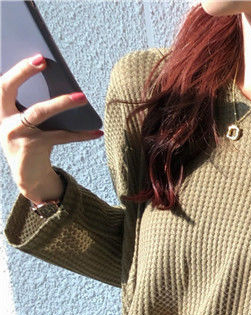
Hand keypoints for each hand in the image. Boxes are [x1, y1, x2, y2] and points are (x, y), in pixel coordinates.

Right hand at [0, 53, 103, 202]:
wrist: (28, 177)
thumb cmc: (30, 142)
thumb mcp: (26, 123)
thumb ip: (32, 106)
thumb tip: (57, 82)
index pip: (2, 83)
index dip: (18, 69)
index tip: (37, 56)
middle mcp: (3, 119)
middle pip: (9, 89)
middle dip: (24, 72)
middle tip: (44, 61)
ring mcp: (16, 133)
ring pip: (39, 112)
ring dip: (61, 102)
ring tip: (82, 97)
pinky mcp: (32, 147)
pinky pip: (60, 136)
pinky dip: (80, 134)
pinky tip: (96, 131)